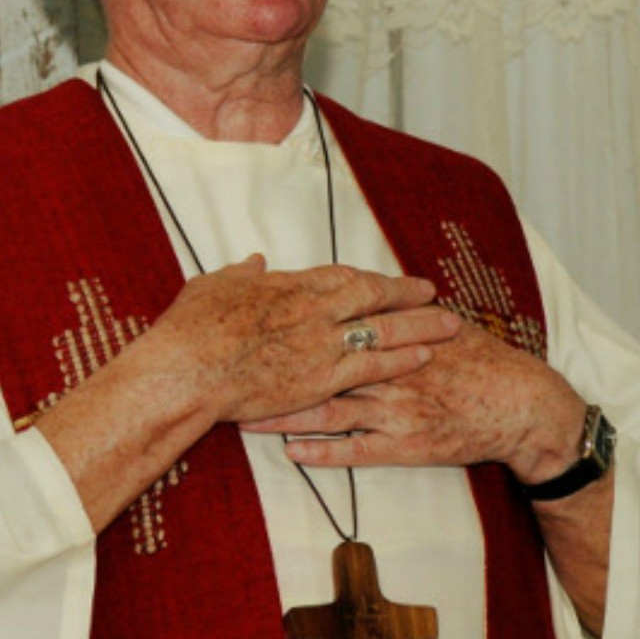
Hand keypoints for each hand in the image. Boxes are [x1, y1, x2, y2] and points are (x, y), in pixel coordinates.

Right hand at [128, 255, 463, 424]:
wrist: (189, 368)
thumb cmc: (193, 330)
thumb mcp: (214, 287)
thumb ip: (241, 274)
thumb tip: (255, 261)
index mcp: (288, 286)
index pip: (340, 276)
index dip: (367, 278)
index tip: (385, 279)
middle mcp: (313, 309)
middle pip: (372, 295)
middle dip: (405, 293)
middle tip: (431, 292)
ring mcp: (321, 343)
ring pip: (383, 329)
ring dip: (419, 325)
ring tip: (449, 324)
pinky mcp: (323, 377)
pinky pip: (373, 365)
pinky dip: (401, 359)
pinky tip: (424, 357)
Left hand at [242, 319, 586, 482]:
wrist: (521, 405)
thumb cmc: (482, 362)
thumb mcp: (444, 325)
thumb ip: (405, 311)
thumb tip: (370, 288)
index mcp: (396, 338)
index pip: (335, 327)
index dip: (291, 328)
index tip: (254, 328)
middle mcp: (391, 371)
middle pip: (320, 370)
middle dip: (275, 373)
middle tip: (233, 374)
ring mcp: (397, 410)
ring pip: (331, 411)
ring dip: (287, 414)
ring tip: (246, 417)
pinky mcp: (408, 446)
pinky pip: (358, 452)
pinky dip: (324, 451)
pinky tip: (294, 452)